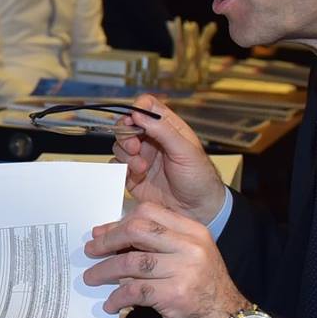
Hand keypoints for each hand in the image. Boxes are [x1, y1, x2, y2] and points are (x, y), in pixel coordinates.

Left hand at [84, 202, 245, 317]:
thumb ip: (161, 246)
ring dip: (105, 271)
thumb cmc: (205, 293)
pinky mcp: (174, 296)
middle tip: (91, 251)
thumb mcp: (190, 260)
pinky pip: (134, 290)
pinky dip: (117, 297)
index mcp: (194, 232)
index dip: (120, 222)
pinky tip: (110, 303)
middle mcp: (190, 247)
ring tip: (91, 278)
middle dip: (108, 241)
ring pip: (131, 262)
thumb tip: (115, 239)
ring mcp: (184, 270)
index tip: (102, 234)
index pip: (149, 212)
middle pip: (137, 230)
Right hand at [110, 93, 226, 228]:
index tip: (134, 118)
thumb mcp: (186, 151)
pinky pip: (116, 165)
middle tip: (134, 146)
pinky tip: (137, 175)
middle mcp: (152, 140)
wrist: (197, 210)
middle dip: (126, 134)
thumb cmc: (199, 179)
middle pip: (127, 124)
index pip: (147, 106)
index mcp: (168, 128)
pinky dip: (121, 168)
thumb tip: (140, 113)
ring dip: (126, 154)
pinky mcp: (132, 174)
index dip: (138, 108)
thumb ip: (163, 130)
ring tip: (142, 167)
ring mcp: (141, 157)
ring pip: (119, 145)